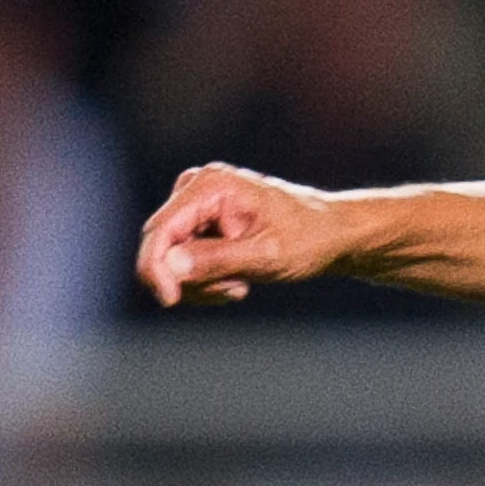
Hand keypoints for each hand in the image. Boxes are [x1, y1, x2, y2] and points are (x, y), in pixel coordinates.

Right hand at [137, 161, 350, 306]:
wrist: (329, 232)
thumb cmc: (307, 238)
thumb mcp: (266, 255)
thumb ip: (218, 260)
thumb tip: (171, 267)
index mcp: (211, 186)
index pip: (160, 229)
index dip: (155, 267)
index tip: (170, 300)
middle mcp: (196, 188)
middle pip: (161, 248)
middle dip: (192, 279)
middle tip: (237, 289)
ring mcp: (195, 206)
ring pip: (171, 261)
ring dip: (204, 283)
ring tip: (243, 282)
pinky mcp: (198, 224)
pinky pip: (182, 263)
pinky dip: (207, 280)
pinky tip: (237, 279)